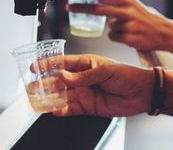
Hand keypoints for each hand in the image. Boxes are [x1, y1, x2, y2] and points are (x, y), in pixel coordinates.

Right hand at [30, 54, 153, 116]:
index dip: (48, 64)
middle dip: (44, 83)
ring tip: (36, 100)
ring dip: (50, 98)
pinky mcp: (88, 106)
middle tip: (30, 86)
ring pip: (63, 96)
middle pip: (59, 81)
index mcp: (86, 64)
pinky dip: (62, 110)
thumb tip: (62, 76)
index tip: (34, 67)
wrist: (142, 92)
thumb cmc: (127, 75)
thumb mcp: (104, 71)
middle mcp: (83, 78)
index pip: (63, 63)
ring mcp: (85, 93)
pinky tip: (54, 110)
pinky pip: (71, 108)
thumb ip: (82, 76)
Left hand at [66, 0, 172, 51]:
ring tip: (129, 28)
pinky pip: (113, 37)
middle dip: (80, 8)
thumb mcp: (134, 4)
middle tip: (68, 8)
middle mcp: (127, 10)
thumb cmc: (147, 18)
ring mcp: (127, 25)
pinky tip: (130, 36)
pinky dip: (118, 37)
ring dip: (115, 28)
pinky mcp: (128, 38)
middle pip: (97, 9)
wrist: (165, 33)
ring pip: (108, 27)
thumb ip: (118, 2)